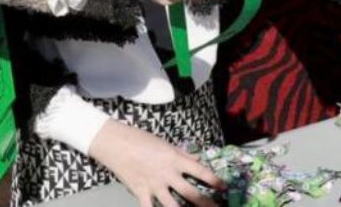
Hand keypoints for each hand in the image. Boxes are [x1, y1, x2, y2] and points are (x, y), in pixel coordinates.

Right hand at [88, 119, 222, 206]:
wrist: (116, 143)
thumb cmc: (142, 140)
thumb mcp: (166, 144)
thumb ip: (182, 154)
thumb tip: (197, 160)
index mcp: (175, 159)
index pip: (200, 171)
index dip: (214, 180)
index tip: (224, 187)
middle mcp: (167, 174)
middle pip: (190, 193)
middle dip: (205, 203)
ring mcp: (154, 185)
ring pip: (172, 206)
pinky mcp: (140, 193)